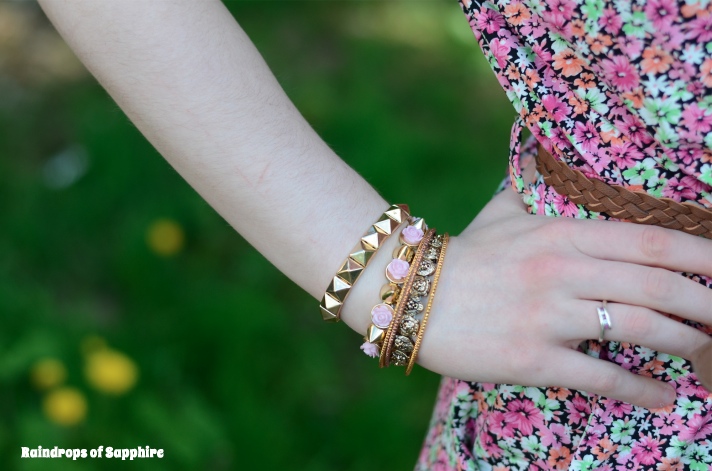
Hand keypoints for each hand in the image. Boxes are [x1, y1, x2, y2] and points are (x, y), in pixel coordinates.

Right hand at [417, 185, 711, 408]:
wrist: (407, 294)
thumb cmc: (463, 254)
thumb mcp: (500, 211)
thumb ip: (534, 183)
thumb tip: (549, 153)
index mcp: (559, 232)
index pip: (648, 238)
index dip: (700, 252)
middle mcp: (560, 270)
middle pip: (656, 286)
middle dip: (707, 303)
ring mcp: (547, 316)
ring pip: (639, 329)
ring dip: (685, 343)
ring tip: (706, 354)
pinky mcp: (531, 358)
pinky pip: (600, 376)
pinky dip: (640, 389)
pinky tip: (663, 396)